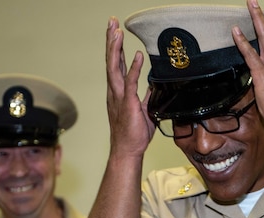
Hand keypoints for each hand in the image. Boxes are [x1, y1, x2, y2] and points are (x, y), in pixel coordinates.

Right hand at [105, 16, 154, 158]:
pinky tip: (138, 56)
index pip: (116, 65)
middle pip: (111, 61)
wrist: (128, 150)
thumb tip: (152, 86)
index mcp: (119, 92)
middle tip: (111, 22)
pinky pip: (131, 83)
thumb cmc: (134, 133)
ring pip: (115, 68)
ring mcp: (119, 97)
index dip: (116, 48)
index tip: (115, 31)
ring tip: (116, 31)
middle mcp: (115, 91)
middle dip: (111, 40)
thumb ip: (147, 96)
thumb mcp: (144, 110)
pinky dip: (134, 68)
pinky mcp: (128, 104)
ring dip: (116, 49)